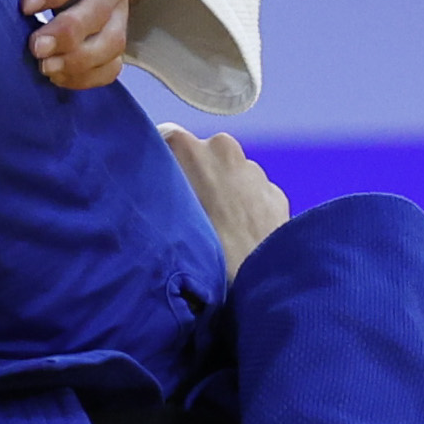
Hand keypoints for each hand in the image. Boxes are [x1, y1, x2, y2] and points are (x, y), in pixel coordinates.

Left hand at [0, 0, 138, 89]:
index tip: (23, 6)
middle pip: (103, 11)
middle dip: (70, 32)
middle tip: (33, 48)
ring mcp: (119, 11)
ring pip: (113, 42)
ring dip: (81, 61)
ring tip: (44, 70)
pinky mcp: (115, 35)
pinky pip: (114, 63)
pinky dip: (91, 77)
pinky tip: (58, 80)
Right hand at [160, 125, 290, 279]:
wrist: (256, 284)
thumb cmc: (199, 251)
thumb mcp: (160, 217)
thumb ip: (154, 188)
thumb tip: (147, 183)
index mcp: (188, 148)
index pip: (164, 139)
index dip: (161, 164)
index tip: (160, 189)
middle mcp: (223, 147)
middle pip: (201, 157)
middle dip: (195, 178)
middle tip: (188, 215)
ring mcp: (254, 170)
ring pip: (230, 176)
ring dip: (223, 195)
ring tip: (217, 233)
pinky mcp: (275, 193)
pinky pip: (254, 195)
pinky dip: (246, 210)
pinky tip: (240, 239)